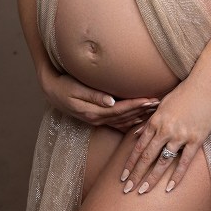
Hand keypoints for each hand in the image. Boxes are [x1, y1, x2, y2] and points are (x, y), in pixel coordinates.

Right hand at [38, 64, 158, 131]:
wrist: (51, 92)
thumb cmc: (63, 86)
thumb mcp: (75, 90)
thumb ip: (94, 96)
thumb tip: (111, 101)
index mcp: (94, 112)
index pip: (121, 110)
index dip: (136, 105)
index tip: (151, 100)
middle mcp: (97, 118)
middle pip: (125, 117)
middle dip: (143, 111)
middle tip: (159, 104)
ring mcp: (97, 120)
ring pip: (123, 121)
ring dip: (139, 116)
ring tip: (154, 110)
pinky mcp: (97, 118)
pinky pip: (117, 123)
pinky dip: (130, 122)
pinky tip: (140, 120)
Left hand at [119, 76, 210, 194]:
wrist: (204, 86)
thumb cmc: (183, 93)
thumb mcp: (161, 104)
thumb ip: (148, 121)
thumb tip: (135, 134)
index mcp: (155, 121)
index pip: (139, 147)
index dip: (130, 163)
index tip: (123, 176)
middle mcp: (165, 130)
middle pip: (147, 157)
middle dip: (136, 175)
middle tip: (127, 189)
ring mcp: (180, 136)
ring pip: (163, 161)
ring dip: (152, 178)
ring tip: (143, 191)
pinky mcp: (195, 139)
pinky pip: (184, 161)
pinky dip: (177, 176)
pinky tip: (169, 188)